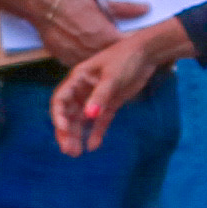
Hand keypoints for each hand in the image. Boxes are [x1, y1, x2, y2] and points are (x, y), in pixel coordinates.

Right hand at [30, 0, 149, 63]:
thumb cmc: (74, 6)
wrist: (47, 11)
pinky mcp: (67, 61)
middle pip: (113, 60)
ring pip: (97, 67)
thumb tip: (146, 8)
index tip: (136, 48)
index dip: (132, 48)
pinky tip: (87, 58)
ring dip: (101, 64)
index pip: (127, 48)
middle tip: (121, 55)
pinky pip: (81, 66)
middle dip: (117, 58)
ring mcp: (81, 58)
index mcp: (108, 37)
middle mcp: (95, 51)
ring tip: (105, 60)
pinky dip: (86, 64)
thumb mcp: (102, 4)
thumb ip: (127, 8)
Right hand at [54, 21, 186, 152]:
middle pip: (69, 114)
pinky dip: (96, 133)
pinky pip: (100, 121)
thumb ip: (100, 96)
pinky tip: (93, 146)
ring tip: (77, 153)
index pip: (61, 100)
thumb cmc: (126, 58)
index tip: (63, 130)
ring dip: (78, 135)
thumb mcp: (112, 77)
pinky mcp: (110, 104)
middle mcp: (83, 90)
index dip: (59, 116)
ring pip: (83, 120)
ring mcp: (97, 98)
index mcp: (78, 79)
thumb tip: (88, 116)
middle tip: (68, 150)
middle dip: (67, 132)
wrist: (147, 54)